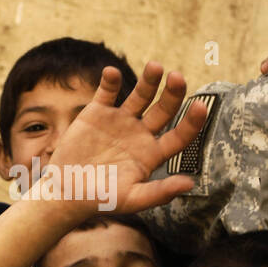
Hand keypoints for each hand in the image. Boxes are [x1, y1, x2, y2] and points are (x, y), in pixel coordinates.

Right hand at [45, 62, 207, 214]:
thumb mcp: (132, 199)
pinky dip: (110, 81)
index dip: (191, 122)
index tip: (200, 107)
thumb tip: (189, 184)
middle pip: (164, 110)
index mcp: (153, 154)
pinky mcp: (97, 113)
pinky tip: (112, 73)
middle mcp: (141, 134)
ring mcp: (120, 121)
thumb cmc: (101, 200)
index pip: (180, 135)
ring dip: (149, 81)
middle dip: (173, 94)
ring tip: (155, 66)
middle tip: (177, 77)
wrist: (66, 191)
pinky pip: (107, 92)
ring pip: (140, 96)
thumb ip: (159, 192)